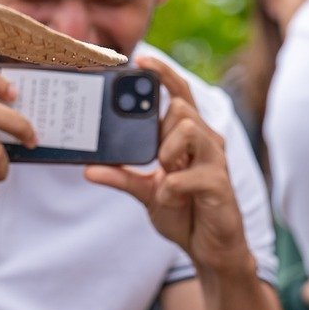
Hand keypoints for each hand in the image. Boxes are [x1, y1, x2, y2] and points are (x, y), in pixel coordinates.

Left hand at [85, 55, 252, 275]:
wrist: (209, 248)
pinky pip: (191, 174)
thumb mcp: (146, 192)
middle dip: (160, 128)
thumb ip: (122, 176)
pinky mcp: (219, 186)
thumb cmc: (184, 212)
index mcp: (191, 137)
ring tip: (163, 171)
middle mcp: (207, 142)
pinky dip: (171, 186)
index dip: (165, 74)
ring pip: (189, 130)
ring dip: (166, 151)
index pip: (181, 94)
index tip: (142, 61)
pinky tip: (168, 195)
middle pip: (181, 109)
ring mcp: (216, 162)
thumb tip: (88, 169)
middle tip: (155, 157)